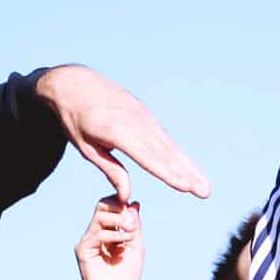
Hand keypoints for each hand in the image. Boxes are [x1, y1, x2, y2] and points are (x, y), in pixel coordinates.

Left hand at [37, 65, 210, 201]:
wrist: (74, 83)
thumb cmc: (76, 119)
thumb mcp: (86, 147)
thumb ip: (110, 170)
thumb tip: (126, 196)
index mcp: (116, 130)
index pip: (147, 157)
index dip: (167, 173)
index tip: (184, 187)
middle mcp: (135, 121)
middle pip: (165, 153)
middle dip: (187, 173)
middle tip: (205, 192)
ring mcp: (143, 116)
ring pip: (169, 146)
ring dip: (189, 167)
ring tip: (205, 186)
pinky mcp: (146, 115)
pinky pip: (165, 138)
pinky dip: (179, 155)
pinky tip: (190, 169)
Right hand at [75, 196, 143, 279]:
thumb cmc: (127, 275)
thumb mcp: (136, 246)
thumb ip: (135, 225)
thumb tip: (134, 203)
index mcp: (110, 231)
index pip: (111, 207)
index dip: (121, 203)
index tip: (133, 211)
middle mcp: (97, 233)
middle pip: (102, 206)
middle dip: (118, 208)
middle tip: (131, 222)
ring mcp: (89, 240)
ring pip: (99, 216)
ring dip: (118, 221)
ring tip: (130, 233)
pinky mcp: (83, 249)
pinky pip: (97, 233)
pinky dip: (112, 236)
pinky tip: (121, 247)